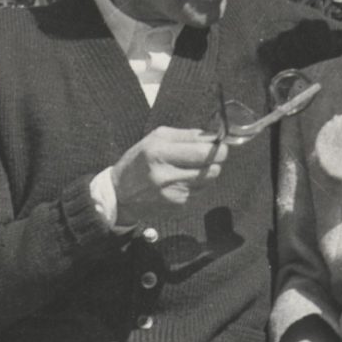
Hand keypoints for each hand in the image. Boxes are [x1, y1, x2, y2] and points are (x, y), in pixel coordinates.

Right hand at [110, 127, 227, 225]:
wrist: (120, 194)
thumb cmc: (140, 160)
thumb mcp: (156, 138)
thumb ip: (187, 135)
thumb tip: (214, 136)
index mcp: (159, 153)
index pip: (203, 152)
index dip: (218, 148)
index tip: (221, 144)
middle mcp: (166, 175)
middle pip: (212, 168)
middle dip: (216, 160)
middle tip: (211, 155)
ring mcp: (173, 194)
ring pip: (209, 180)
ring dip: (206, 172)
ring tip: (191, 168)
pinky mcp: (178, 206)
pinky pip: (200, 192)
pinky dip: (196, 185)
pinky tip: (182, 181)